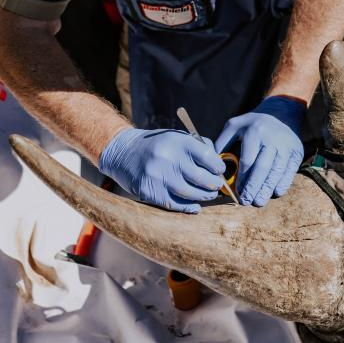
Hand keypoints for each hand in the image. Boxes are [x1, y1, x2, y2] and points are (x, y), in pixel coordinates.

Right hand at [98, 128, 224, 213]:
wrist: (123, 152)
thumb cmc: (157, 145)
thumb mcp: (177, 137)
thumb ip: (198, 147)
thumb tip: (218, 165)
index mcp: (178, 141)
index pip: (207, 156)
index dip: (217, 167)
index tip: (220, 171)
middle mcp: (168, 158)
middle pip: (201, 178)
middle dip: (214, 184)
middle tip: (217, 186)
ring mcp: (158, 175)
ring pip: (190, 193)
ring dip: (203, 196)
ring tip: (209, 195)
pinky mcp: (148, 191)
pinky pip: (174, 204)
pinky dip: (187, 207)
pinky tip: (194, 206)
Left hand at [215, 96, 304, 205]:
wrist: (282, 113)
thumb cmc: (252, 124)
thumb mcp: (234, 126)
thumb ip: (222, 143)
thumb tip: (215, 166)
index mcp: (255, 131)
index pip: (248, 160)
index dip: (242, 179)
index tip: (237, 192)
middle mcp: (272, 138)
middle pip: (263, 168)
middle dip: (254, 187)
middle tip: (247, 201)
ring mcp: (287, 145)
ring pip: (277, 172)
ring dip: (267, 189)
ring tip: (258, 202)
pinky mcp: (297, 152)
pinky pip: (290, 171)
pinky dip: (282, 184)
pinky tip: (274, 193)